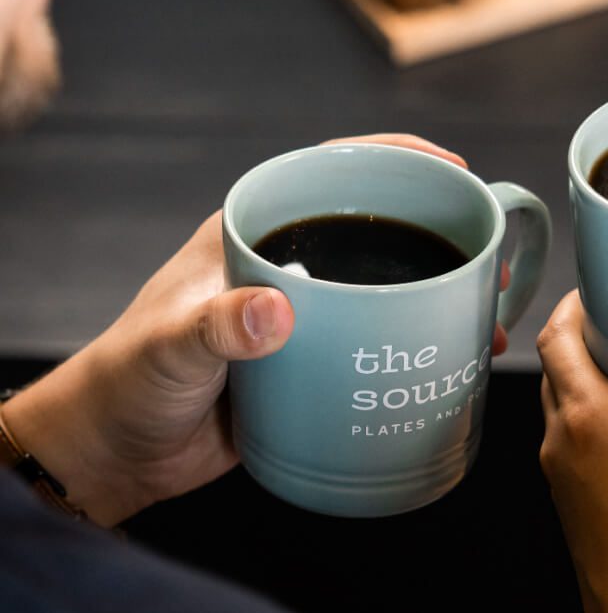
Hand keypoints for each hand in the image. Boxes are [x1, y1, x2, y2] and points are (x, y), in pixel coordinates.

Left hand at [3, 134, 503, 526]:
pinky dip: (415, 347)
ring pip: (383, 287)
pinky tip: (448, 364)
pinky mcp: (312, 361)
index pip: (331, 171)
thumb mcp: (168, 346)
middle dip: (434, 233)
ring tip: (483, 318)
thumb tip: (277, 312)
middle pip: (373, 228)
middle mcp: (285, 262)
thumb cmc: (127, 382)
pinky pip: (375, 341)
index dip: (396, 159)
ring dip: (435, 296)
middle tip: (486, 256)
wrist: (117, 453)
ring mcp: (304, 312)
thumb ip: (216, 326)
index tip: (452, 168)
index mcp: (251, 231)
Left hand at [537, 291, 607, 612]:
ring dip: (589, 373)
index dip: (574, 303)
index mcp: (592, 418)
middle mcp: (564, 438)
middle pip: (557, 363)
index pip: (556, 337)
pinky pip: (571, 434)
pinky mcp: (572, 499)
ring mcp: (562, 472)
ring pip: (561, 399)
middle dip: (587, 332)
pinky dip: (593, 411)